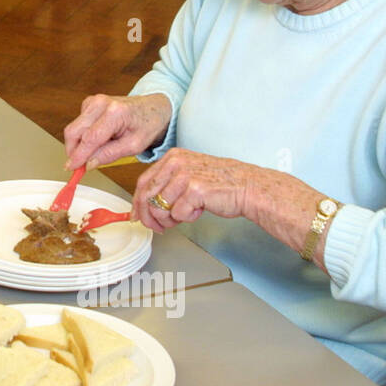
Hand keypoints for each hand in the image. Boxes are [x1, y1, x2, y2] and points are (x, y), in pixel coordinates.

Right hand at [63, 93, 171, 170]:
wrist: (153, 108)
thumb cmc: (147, 124)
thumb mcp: (134, 146)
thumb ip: (110, 155)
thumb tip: (89, 163)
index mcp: (115, 113)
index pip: (89, 138)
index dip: (78, 155)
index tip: (71, 167)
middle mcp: (100, 103)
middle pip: (74, 131)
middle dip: (74, 151)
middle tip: (78, 166)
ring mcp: (93, 101)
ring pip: (74, 128)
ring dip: (79, 144)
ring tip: (96, 150)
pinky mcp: (89, 103)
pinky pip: (78, 124)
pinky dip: (83, 136)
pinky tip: (98, 139)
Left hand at [133, 148, 252, 231]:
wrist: (248, 187)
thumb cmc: (221, 184)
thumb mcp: (188, 176)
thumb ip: (167, 186)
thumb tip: (144, 207)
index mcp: (172, 157)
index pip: (143, 182)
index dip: (137, 203)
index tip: (137, 216)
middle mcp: (176, 163)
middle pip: (147, 196)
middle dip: (150, 218)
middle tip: (159, 227)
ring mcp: (185, 175)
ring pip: (159, 208)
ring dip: (171, 219)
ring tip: (186, 214)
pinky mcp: (194, 190)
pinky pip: (178, 214)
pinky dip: (187, 218)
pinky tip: (199, 210)